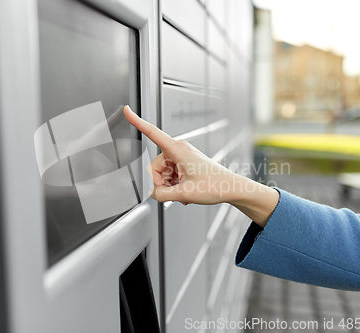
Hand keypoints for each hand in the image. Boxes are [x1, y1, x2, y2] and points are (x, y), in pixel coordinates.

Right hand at [124, 105, 279, 226]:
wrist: (231, 188)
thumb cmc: (215, 185)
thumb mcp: (185, 194)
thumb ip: (162, 195)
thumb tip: (153, 194)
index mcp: (177, 149)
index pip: (152, 133)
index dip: (137, 121)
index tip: (127, 110)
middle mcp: (178, 149)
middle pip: (155, 166)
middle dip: (161, 182)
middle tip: (175, 193)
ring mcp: (182, 156)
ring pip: (162, 172)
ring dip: (169, 185)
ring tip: (184, 193)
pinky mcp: (185, 162)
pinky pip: (170, 174)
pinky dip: (175, 185)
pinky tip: (185, 191)